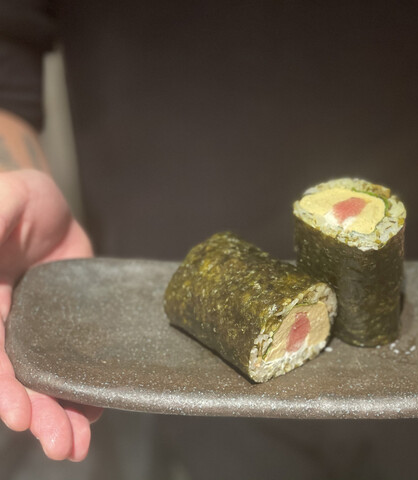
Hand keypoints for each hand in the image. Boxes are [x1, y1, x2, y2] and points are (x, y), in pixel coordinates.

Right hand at [0, 169, 101, 460]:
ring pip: (46, 378)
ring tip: (78, 444)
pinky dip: (83, 387)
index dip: (5, 387)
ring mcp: (39, 330)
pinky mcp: (70, 327)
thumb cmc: (11, 202)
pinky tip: (96, 409)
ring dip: (61, 413)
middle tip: (62, 446)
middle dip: (38, 413)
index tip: (22, 416)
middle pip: (18, 377)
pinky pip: (75, 361)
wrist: (46, 204)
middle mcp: (7, 327)